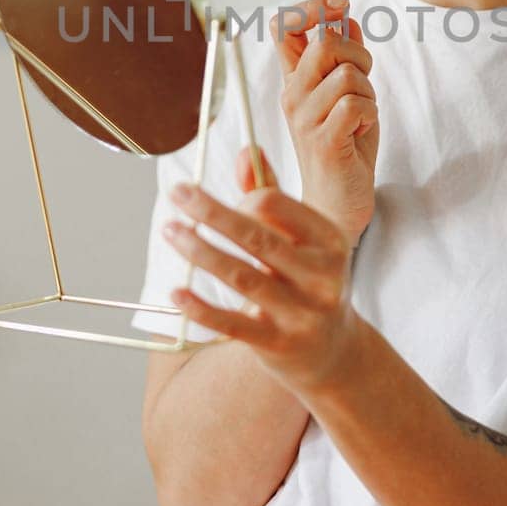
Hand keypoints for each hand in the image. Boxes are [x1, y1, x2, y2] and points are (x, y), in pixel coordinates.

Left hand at [162, 147, 362, 395]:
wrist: (335, 353)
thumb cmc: (311, 283)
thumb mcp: (305, 240)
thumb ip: (273, 196)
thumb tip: (245, 152)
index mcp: (329, 240)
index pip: (277, 205)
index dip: (240, 199)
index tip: (219, 204)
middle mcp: (321, 275)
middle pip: (255, 235)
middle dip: (210, 211)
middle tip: (177, 192)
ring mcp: (302, 312)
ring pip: (240, 275)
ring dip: (199, 251)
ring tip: (171, 231)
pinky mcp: (279, 344)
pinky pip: (233, 323)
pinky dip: (201, 307)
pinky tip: (176, 292)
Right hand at [271, 0, 379, 245]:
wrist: (338, 205)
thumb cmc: (345, 148)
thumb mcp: (348, 94)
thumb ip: (345, 57)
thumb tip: (345, 17)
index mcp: (294, 81)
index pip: (285, 25)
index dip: (313, 7)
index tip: (339, 6)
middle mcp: (292, 96)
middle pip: (324, 43)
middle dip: (358, 54)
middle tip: (364, 80)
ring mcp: (304, 119)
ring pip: (347, 75)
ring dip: (368, 92)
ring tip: (361, 116)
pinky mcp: (322, 141)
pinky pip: (355, 105)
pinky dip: (370, 114)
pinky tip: (360, 132)